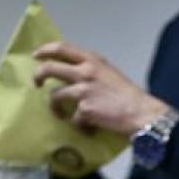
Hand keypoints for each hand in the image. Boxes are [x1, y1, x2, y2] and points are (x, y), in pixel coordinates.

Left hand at [32, 40, 170, 134]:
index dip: (45, 50)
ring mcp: (83, 90)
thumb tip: (75, 78)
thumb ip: (92, 72)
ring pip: (55, 96)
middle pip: (50, 68)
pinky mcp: (84, 109)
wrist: (142, 113)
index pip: (62, 48)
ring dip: (54, 107)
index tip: (36, 55)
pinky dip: (79, 126)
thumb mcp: (109, 74)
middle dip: (38, 75)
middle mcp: (85, 71)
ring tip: (61, 115)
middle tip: (36, 83)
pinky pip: (73, 118)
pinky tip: (89, 130)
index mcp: (93, 60)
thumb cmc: (129, 96)